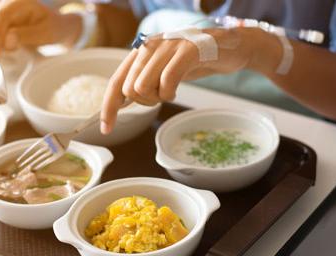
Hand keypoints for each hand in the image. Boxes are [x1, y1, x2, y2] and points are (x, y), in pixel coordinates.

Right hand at [0, 0, 80, 54]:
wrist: (58, 29)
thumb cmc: (54, 29)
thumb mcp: (46, 33)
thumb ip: (28, 35)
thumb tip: (7, 40)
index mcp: (21, 1)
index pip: (2, 15)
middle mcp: (10, 4)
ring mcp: (6, 13)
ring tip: (5, 56)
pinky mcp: (4, 24)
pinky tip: (5, 53)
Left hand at [100, 28, 275, 133]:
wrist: (230, 46)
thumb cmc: (195, 61)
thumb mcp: (164, 70)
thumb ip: (143, 80)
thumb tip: (120, 101)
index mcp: (141, 51)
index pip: (116, 82)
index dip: (108, 107)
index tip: (106, 129)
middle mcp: (150, 46)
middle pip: (128, 89)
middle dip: (144, 102)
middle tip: (162, 96)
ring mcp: (167, 47)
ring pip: (142, 86)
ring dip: (157, 98)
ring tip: (171, 91)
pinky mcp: (186, 51)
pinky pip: (167, 80)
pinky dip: (170, 92)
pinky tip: (176, 90)